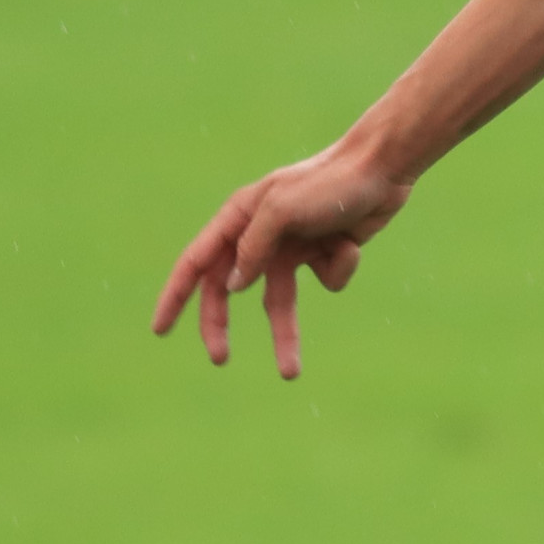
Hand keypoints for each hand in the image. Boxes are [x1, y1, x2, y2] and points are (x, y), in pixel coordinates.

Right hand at [151, 141, 412, 377]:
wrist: (383, 169)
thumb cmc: (328, 183)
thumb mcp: (281, 210)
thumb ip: (251, 248)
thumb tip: (231, 287)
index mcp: (239, 217)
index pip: (196, 262)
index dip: (175, 296)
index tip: (160, 329)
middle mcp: (260, 234)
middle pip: (228, 290)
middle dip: (221, 325)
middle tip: (220, 360)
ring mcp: (291, 246)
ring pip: (279, 301)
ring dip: (285, 335)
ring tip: (290, 374)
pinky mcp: (322, 254)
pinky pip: (324, 280)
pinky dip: (338, 268)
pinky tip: (349, 243)